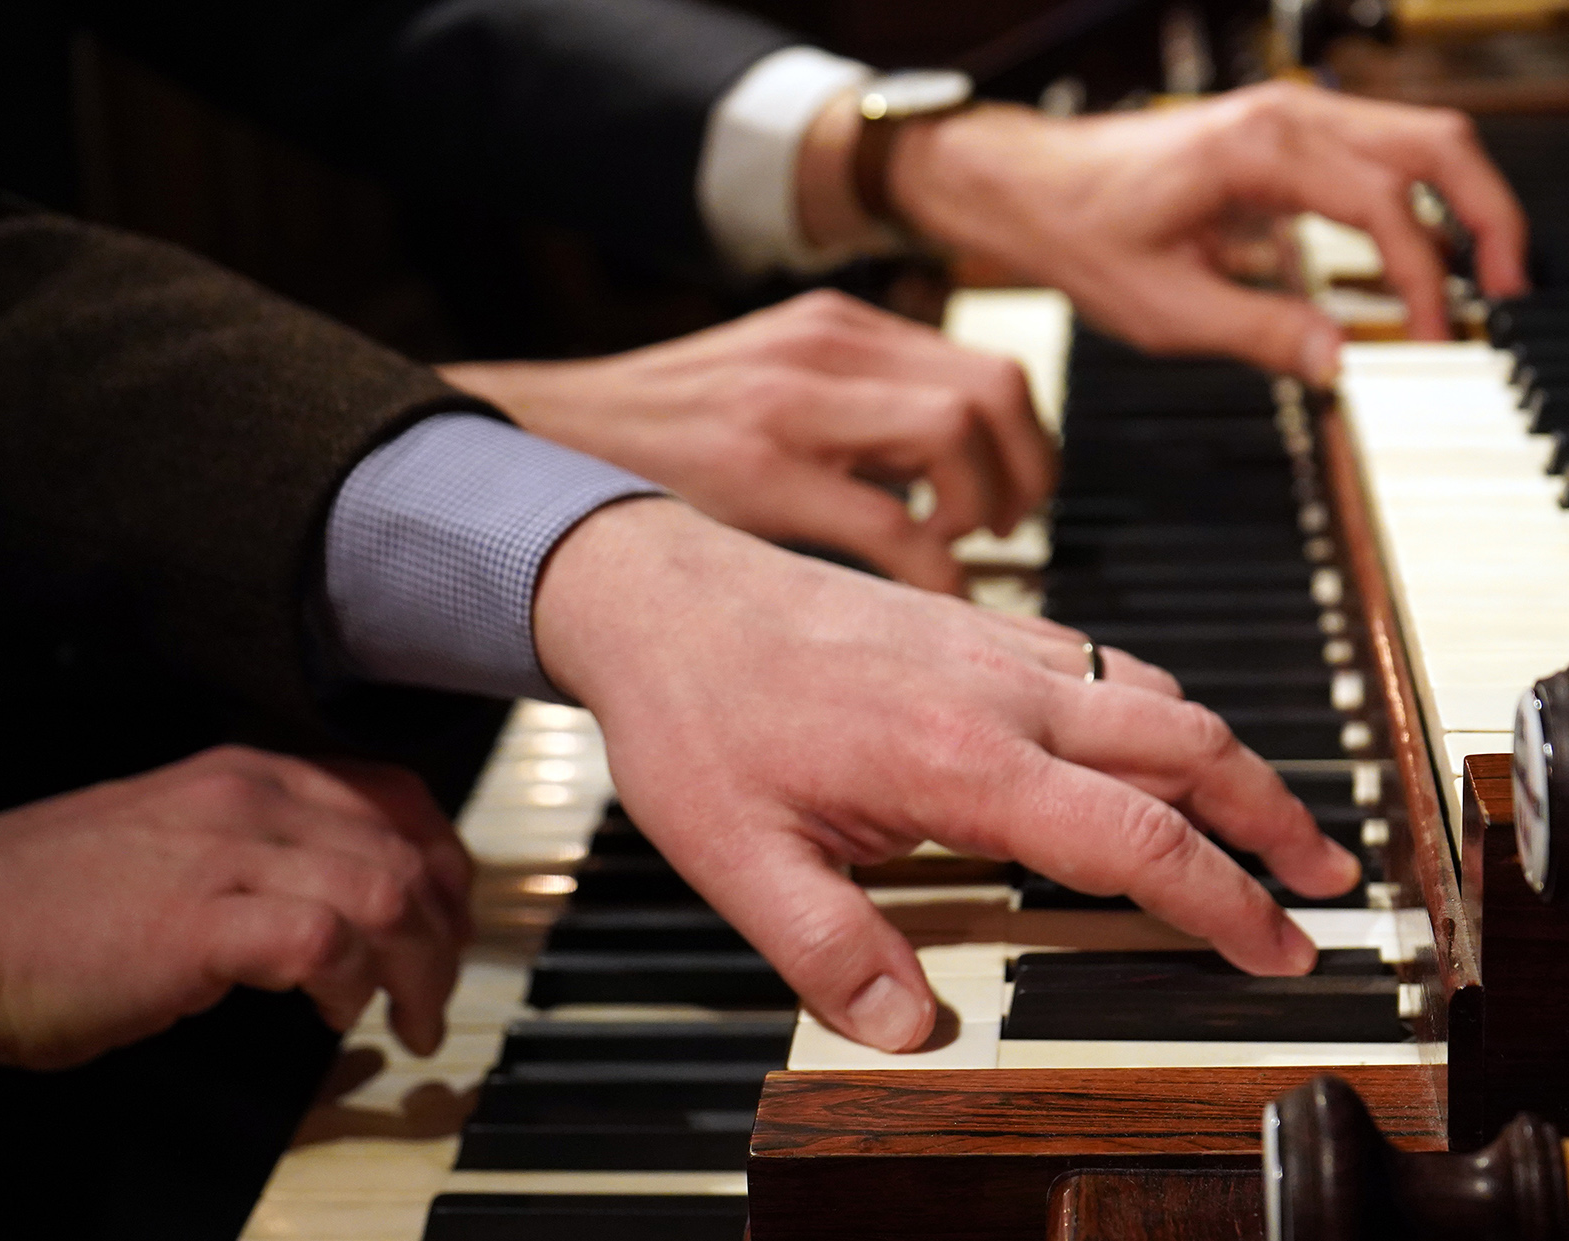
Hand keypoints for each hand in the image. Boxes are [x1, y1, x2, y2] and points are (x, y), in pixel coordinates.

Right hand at [0, 747, 468, 1069]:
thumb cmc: (48, 903)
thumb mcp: (175, 843)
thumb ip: (257, 853)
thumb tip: (333, 904)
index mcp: (250, 774)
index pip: (395, 796)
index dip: (443, 863)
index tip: (450, 924)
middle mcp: (251, 797)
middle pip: (407, 847)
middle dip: (445, 931)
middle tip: (436, 992)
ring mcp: (226, 852)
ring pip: (387, 888)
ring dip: (415, 965)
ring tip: (403, 1019)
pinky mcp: (199, 920)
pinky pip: (324, 935)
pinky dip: (350, 979)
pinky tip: (334, 1013)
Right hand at [439, 290, 1055, 594]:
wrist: (543, 438)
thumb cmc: (662, 436)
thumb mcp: (771, 387)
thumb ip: (855, 407)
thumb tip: (951, 468)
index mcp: (837, 328)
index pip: (991, 366)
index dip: (1025, 444)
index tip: (1009, 499)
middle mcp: (826, 348)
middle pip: (995, 390)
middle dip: (1025, 475)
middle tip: (998, 531)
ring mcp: (793, 403)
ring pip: (957, 435)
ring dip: (980, 510)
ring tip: (951, 551)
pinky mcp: (759, 470)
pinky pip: (892, 522)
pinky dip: (931, 568)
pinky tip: (918, 594)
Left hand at [534, 498, 1359, 1051]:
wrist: (657, 592)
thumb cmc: (694, 716)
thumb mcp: (739, 857)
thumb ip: (831, 952)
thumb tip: (914, 1035)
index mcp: (959, 759)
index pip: (1135, 840)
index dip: (1224, 904)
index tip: (1280, 950)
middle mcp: (1000, 691)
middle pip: (1188, 745)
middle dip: (1274, 816)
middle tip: (1326, 880)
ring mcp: (993, 646)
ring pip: (1155, 694)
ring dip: (1227, 758)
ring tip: (1266, 819)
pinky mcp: (974, 623)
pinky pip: (1100, 661)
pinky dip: (1158, 707)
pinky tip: (1150, 742)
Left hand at [803, 81, 1528, 384]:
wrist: (1027, 186)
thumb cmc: (1078, 231)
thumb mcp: (1165, 307)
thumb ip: (1262, 333)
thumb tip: (1342, 362)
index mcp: (1260, 149)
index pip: (1385, 206)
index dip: (1423, 279)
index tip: (1430, 341)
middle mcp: (1286, 116)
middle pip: (1436, 142)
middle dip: (1489, 214)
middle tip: (1512, 291)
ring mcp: (1289, 118)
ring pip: (1418, 137)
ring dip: (1464, 200)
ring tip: (1489, 277)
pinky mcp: (1283, 136)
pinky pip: (1380, 151)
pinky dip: (1421, 195)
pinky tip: (1426, 252)